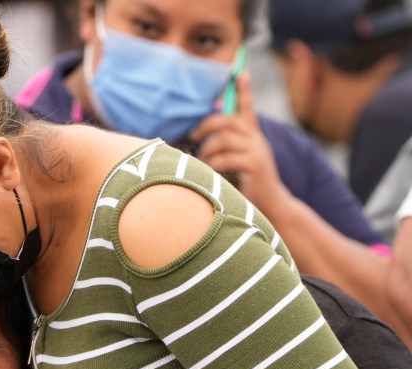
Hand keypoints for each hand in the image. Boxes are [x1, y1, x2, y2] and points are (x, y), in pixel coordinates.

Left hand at [190, 71, 290, 218]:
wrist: (270, 202)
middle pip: (228, 120)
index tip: (241, 72)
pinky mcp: (254, 166)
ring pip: (224, 139)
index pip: (247, 107)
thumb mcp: (240, 160)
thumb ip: (228, 146)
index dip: (243, 90)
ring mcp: (256, 151)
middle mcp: (256, 139)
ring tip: (203, 161)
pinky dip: (214, 164)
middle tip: (193, 135)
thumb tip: (204, 139)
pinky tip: (211, 171)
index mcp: (252, 135)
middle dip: (206, 125)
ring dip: (208, 149)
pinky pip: (227, 158)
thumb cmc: (248, 181)